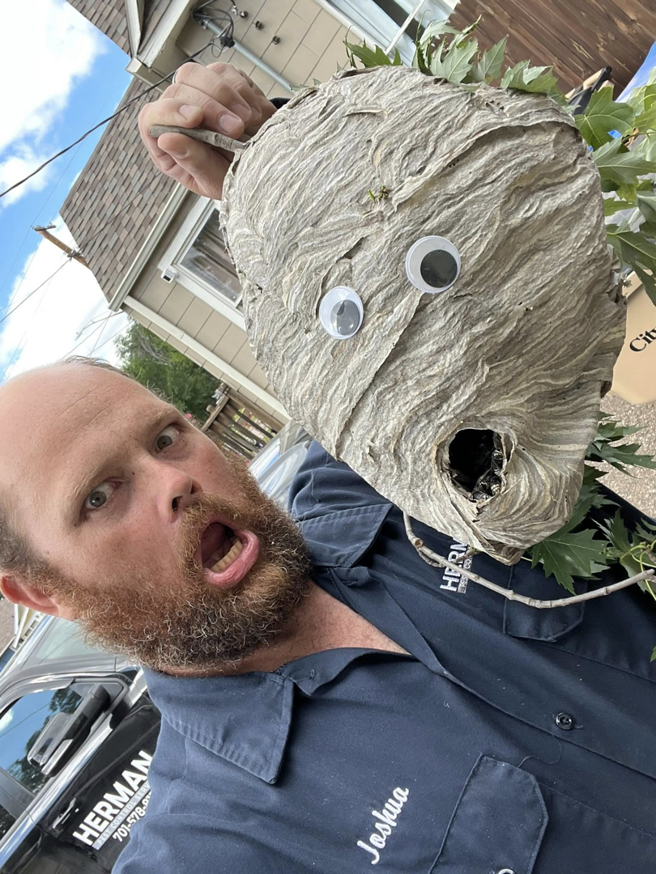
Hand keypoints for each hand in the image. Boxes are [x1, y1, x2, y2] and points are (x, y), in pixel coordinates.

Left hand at [138, 62, 275, 198]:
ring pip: (197, 75)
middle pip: (177, 91)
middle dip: (209, 108)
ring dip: (225, 96)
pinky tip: (252, 114)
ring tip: (245, 122)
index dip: (169, 112)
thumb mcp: (214, 180)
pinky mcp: (220, 80)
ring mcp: (198, 93)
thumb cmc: (235, 177)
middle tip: (235, 130)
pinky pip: (225, 72)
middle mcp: (178, 114)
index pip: (151, 116)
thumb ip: (192, 160)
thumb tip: (166, 140)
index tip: (195, 119)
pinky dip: (242, 91)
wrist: (266, 165)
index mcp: (168, 144)